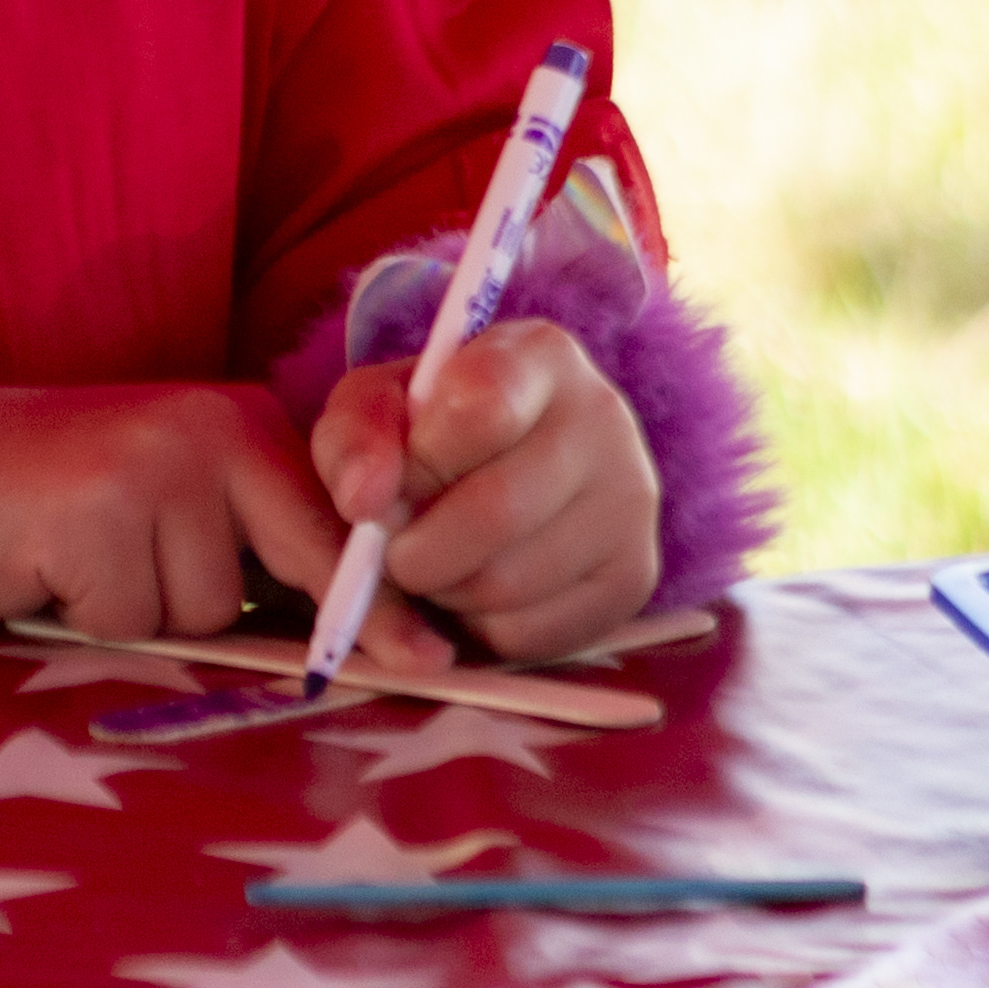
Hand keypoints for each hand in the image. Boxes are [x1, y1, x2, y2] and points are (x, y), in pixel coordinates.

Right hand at [0, 379, 344, 635]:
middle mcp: (211, 430)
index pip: (337, 521)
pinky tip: (58, 571)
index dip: (378, 601)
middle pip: (296, 568)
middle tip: (312, 663)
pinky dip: (94, 618)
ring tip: (96, 567)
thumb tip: (338, 641)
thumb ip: (251, 547)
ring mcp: (155, 467)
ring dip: (153, 616)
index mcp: (243, 422)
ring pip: (208, 613)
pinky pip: (133, 621)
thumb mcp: (177, 504)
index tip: (430, 659)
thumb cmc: (64, 504)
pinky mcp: (97, 512)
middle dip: (307, 629)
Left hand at [308, 322, 659, 673]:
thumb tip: (364, 502)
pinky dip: (483, 627)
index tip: (399, 478)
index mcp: (542, 354)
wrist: (497, 467)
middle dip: (418, 549)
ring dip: (446, 591)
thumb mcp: (372, 408)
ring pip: (512, 583)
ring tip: (436, 562)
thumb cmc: (425, 428)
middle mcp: (605, 420)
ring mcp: (631, 503)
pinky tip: (477, 588)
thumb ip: (354, 437)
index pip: (482, 404)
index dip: (421, 458)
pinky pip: (535, 633)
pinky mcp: (635, 577)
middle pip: (498, 510)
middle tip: (395, 550)